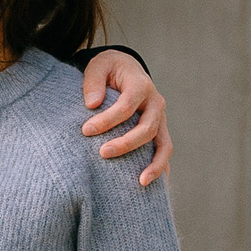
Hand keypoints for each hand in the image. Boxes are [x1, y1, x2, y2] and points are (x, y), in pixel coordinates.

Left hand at [80, 50, 171, 186]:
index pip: (127, 105)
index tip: (86, 130)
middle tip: (102, 153)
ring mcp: (160, 119)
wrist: (126, 69)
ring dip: (154, 164)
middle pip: (147, 127)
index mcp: (141, 85)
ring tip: (140, 182)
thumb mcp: (98, 66)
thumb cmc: (109, 69)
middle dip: (126, 143)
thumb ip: (93, 82)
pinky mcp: (159, 131)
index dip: (108, 119)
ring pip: (163, 144)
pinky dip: (161, 168)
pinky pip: (164, 152)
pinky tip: (149, 185)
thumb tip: (92, 104)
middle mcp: (155, 103)